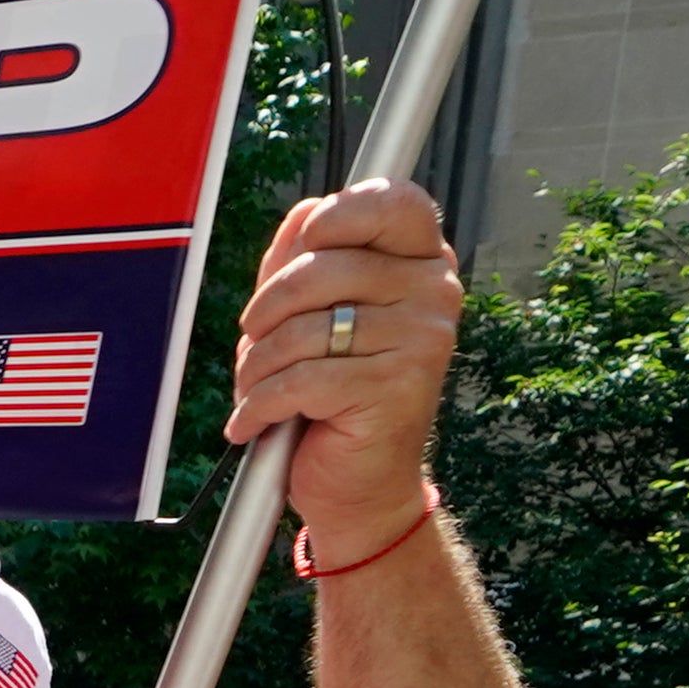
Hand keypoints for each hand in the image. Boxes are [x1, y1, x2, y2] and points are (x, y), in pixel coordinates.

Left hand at [222, 175, 464, 544]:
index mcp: (421, 262)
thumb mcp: (313, 315)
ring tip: (256, 391)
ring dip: (256, 368)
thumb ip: (305, 259)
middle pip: (319, 266)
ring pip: (303, 327)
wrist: (361, 486)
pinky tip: (254, 424)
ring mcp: (423, 338)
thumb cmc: (330, 394)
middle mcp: (434, 292)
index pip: (392, 200)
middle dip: (264, 314)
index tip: (304, 247)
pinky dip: (259, 406)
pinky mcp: (397, 386)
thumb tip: (304, 214)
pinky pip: (300, 378)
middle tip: (255, 349)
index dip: (335, 215)